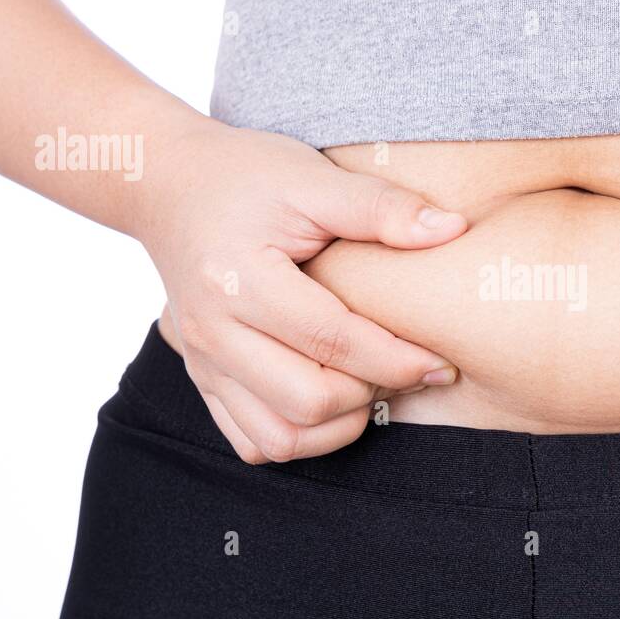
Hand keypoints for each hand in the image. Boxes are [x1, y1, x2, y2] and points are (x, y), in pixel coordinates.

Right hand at [139, 122, 466, 461]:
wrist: (168, 184)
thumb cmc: (246, 176)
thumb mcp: (313, 178)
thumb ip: (381, 207)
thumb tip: (452, 230)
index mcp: (240, 280)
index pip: (333, 342)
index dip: (397, 358)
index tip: (441, 359)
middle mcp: (212, 332)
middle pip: (308, 400)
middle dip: (373, 392)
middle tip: (408, 367)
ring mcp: (202, 363)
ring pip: (279, 438)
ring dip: (339, 426)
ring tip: (373, 387)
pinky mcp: (203, 379)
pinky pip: (253, 442)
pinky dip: (301, 438)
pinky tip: (333, 402)